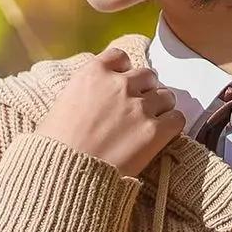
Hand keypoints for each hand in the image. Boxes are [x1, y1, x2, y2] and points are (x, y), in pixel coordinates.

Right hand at [35, 44, 186, 177]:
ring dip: (161, 107)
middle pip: (147, 75)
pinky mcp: (155, 131)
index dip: (124, 70)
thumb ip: (82, 94)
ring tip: (151, 122)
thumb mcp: (59, 107)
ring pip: (166, 95)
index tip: (122, 82)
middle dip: (145, 89)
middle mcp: (120, 84)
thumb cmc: (54, 146)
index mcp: (93, 73)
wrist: (66, 174)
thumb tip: (90, 101)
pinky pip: (177, 118)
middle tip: (138, 107)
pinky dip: (172, 125)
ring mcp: (140, 107)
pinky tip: (161, 136)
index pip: (120, 57)